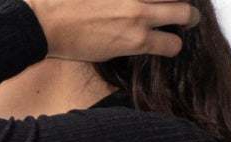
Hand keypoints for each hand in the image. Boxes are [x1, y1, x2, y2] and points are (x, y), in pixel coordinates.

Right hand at [0, 0, 200, 59]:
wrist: (44, 21)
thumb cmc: (59, 0)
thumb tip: (121, 2)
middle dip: (185, 2)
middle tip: (186, 8)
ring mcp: (139, 11)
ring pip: (184, 15)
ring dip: (187, 21)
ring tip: (185, 26)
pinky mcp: (136, 39)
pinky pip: (170, 44)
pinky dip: (173, 46)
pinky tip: (169, 47)